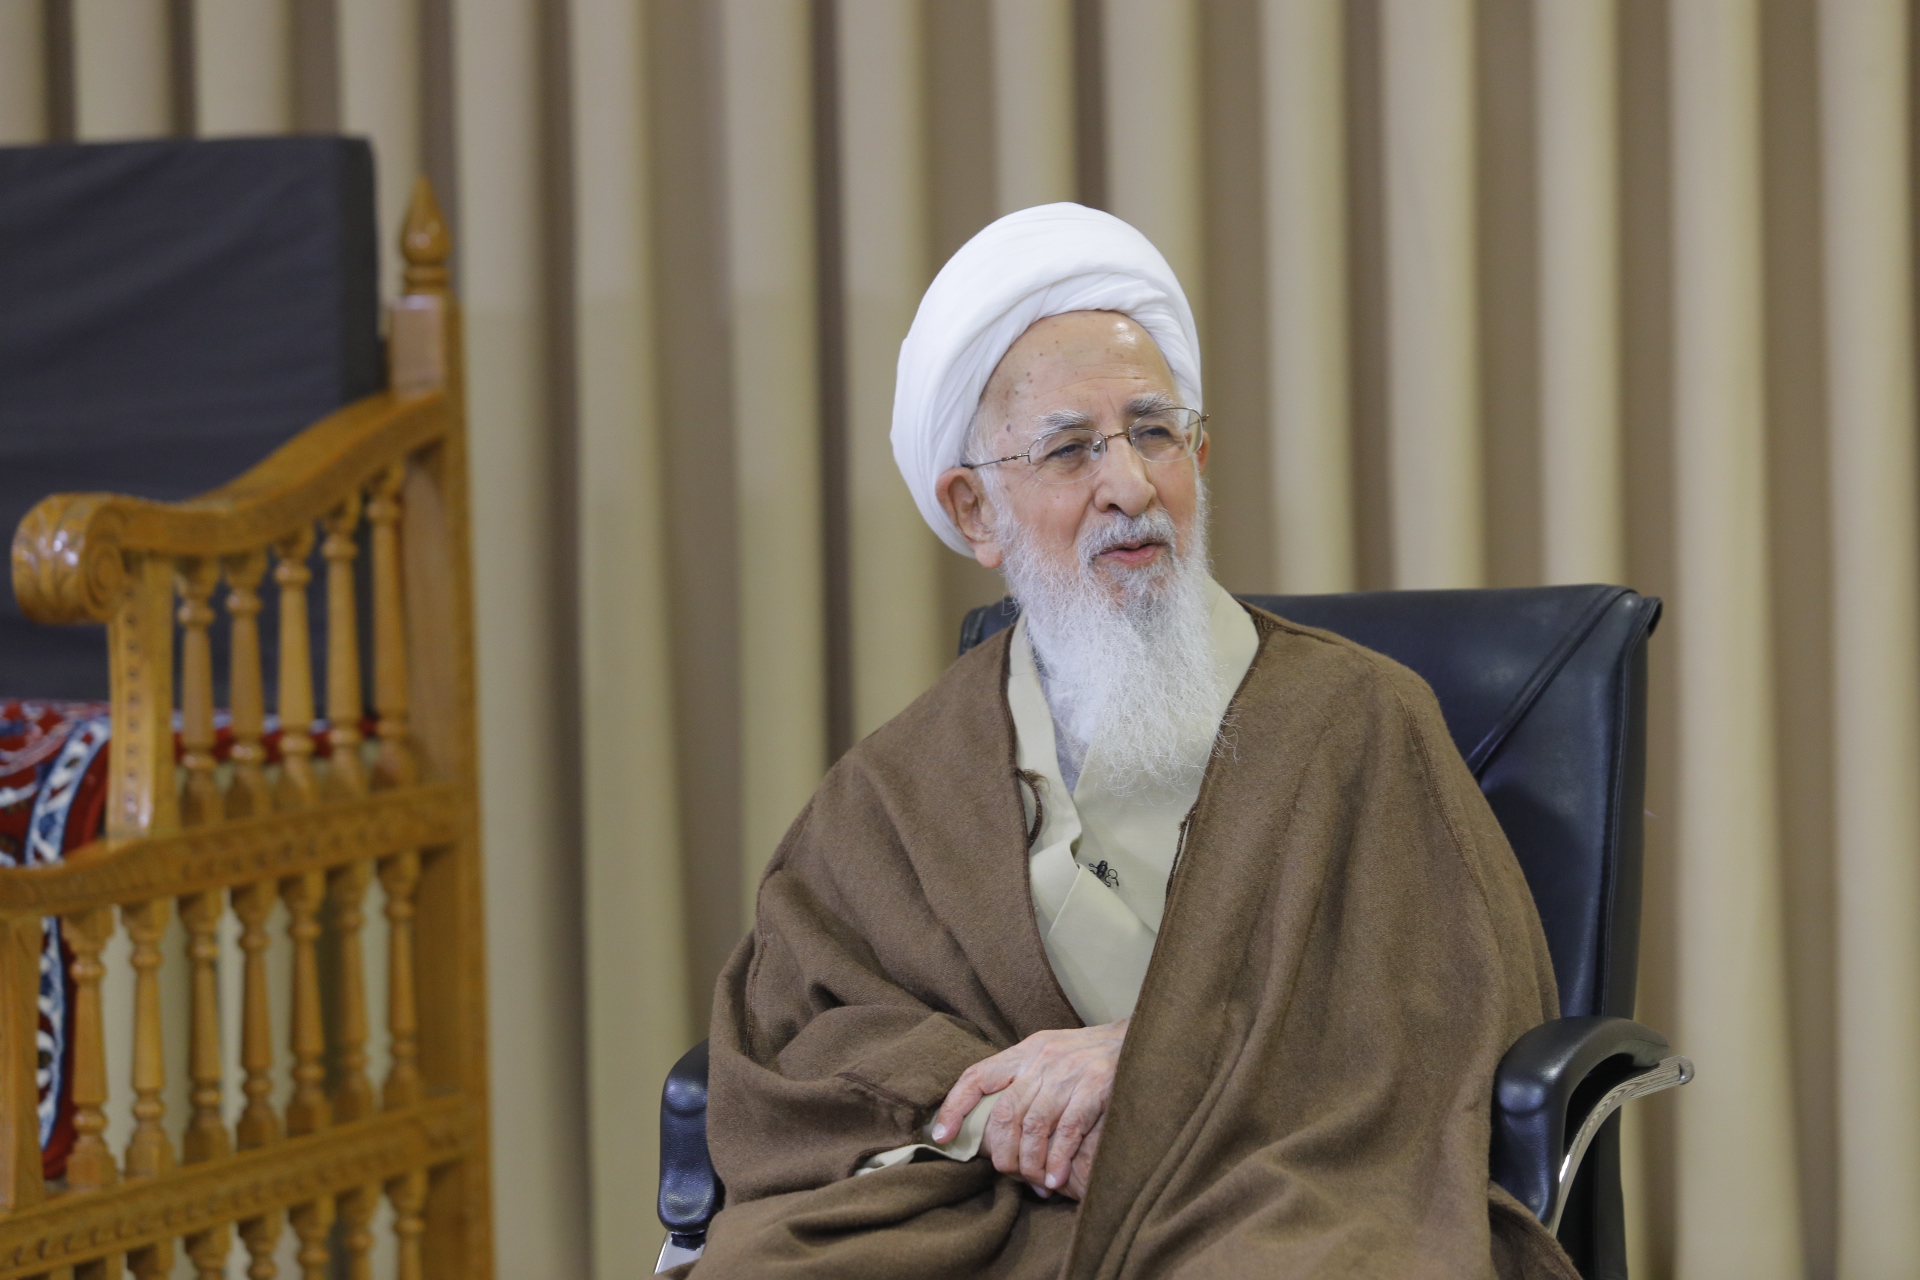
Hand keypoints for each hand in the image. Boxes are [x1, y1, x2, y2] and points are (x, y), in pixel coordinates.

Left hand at [930, 1018, 1127, 1199]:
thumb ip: (1026, 1081)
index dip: (954, 1107)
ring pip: (1034, 1126)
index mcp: (1026, 1050)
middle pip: (1005, 1112)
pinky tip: (1054, 1181)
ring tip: (1035, 1184)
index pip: (977, 1076)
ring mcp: (1069, 1071)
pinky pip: (1067, 1131)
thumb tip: (997, 1126)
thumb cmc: (1093, 1057)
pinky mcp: (1096, 1085)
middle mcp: (1042, 1058)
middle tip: (1009, 1174)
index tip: (942, 1138)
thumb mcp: (1053, 1056)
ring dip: (1030, 1164)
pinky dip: (1057, 1161)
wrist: (1142, 1039)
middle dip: (1002, 1153)